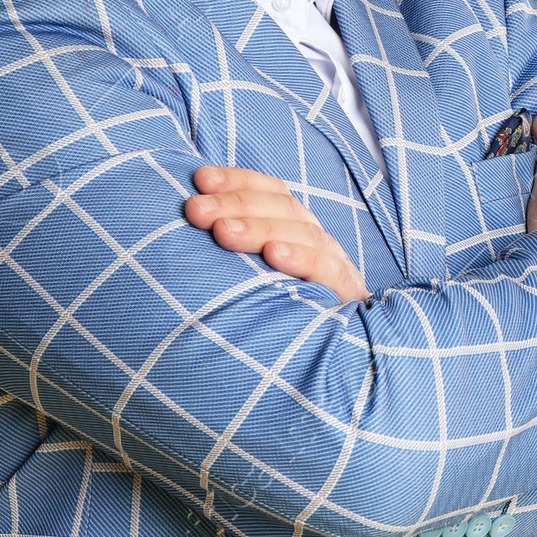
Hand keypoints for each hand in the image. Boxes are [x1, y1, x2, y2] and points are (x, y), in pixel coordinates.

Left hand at [184, 166, 370, 304]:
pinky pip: (328, 271)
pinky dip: (301, 258)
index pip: (272, 192)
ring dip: (260, 229)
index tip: (200, 180)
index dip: (238, 181)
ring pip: (302, 234)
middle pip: (282, 208)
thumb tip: (189, 219)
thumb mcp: (252, 277)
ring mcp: (334, 265)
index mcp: (295, 230)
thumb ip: (231, 248)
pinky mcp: (347, 294)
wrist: (333, 356)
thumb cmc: (276, 317)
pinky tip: (274, 255)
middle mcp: (316, 241)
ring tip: (223, 231)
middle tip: (196, 210)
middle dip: (236, 204)